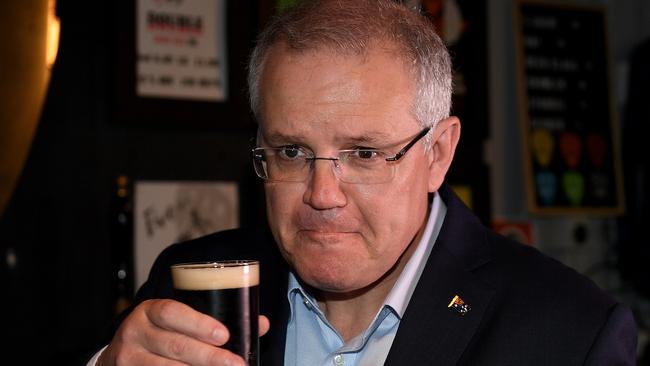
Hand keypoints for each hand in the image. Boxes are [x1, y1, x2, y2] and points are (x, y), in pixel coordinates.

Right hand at [97, 299, 269, 365]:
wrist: (119, 355)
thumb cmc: (160, 333)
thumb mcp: (179, 320)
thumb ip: (214, 321)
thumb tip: (261, 324)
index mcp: (149, 311)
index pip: (171, 312)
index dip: (198, 323)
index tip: (224, 335)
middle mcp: (135, 333)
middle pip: (176, 346)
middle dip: (209, 357)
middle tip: (236, 363)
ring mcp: (129, 358)